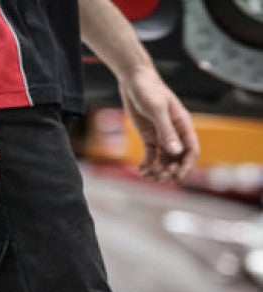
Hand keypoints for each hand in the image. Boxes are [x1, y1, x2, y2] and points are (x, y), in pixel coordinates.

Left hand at [118, 66, 199, 181]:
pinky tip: (140, 170)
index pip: (191, 150)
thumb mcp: (156, 109)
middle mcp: (175, 133)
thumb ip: (166, 131)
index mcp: (182, 125)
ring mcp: (162, 136)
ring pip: (165, 160)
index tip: (176, 178)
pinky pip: (151, 156)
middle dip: (170, 171)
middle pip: (178, 159)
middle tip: (158, 177)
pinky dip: (147, 164)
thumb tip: (176, 153)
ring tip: (147, 176)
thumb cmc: (148, 90)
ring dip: (158, 170)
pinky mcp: (149, 137)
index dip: (186, 166)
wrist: (134, 81)